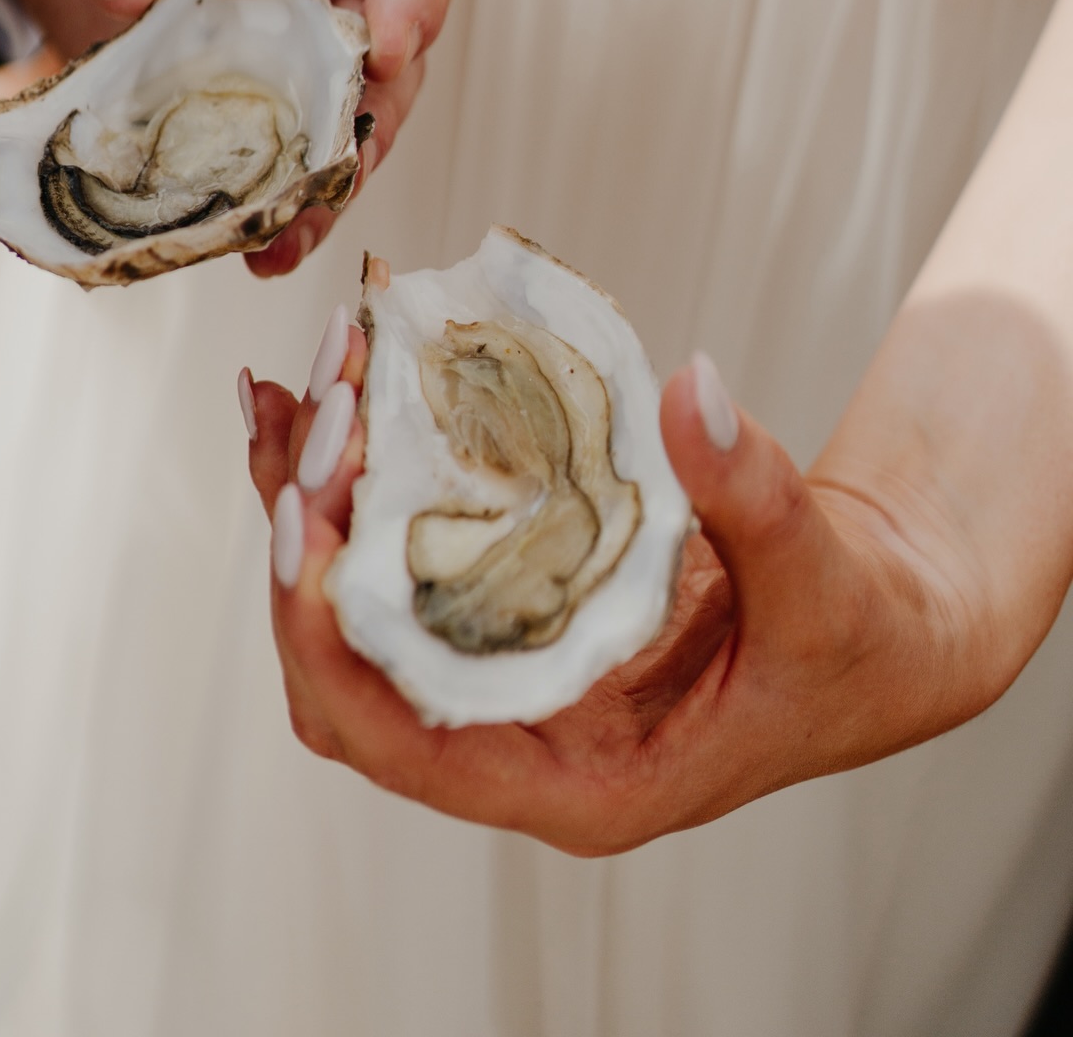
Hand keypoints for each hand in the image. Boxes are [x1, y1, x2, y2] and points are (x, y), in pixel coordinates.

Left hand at [2, 0, 456, 273]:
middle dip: (366, 127)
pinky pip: (261, 160)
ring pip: (336, 130)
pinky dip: (250, 205)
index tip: (383, 51)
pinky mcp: (234, 103)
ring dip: (315, 190)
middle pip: (392, 63)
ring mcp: (288, 51)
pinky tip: (228, 246)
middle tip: (331, 178)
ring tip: (274, 243)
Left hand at [242, 323, 1001, 855]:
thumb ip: (756, 497)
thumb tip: (692, 394)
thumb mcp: (823, 582)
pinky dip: (354, 479)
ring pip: (357, 606)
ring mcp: (501, 667)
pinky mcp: (507, 599)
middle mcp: (516, 734)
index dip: (334, 648)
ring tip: (293, 389)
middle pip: (352, 670)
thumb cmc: (853, 638)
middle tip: (319, 416)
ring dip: (312, 498)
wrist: (877, 620)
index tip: (308, 532)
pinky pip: (402, 549)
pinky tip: (330, 396)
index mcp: (580, 781)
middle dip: (310, 549)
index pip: (407, 747)